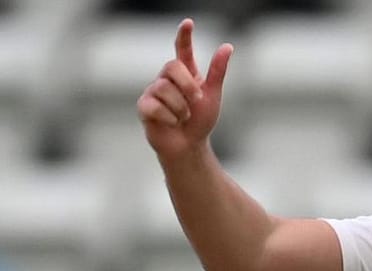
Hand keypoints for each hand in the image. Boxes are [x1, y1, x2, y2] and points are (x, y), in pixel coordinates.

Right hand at [137, 18, 232, 158]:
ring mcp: (153, 91)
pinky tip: (172, 123)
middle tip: (196, 101)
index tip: (188, 23)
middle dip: (188, 86)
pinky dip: (170, 118)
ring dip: (181, 108)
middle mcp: (166, 78)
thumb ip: (217, 71)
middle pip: (172, 66)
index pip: (182, 49)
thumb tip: (227, 46)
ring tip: (183, 117)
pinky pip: (155, 106)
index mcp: (185, 73)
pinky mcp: (144, 106)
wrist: (189, 146)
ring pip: (164, 89)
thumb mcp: (212, 95)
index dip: (184, 36)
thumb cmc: (200, 121)